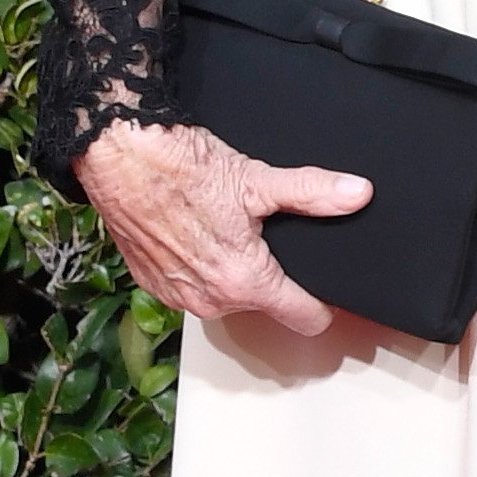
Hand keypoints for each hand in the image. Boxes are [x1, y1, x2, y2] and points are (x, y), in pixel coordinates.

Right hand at [78, 117, 371, 338]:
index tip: (327, 293)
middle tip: (264, 237)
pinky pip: (193, 287)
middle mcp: (210, 300)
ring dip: (233, 272)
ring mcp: (179, 296)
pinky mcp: (154, 286)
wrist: (120, 157)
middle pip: (264, 304)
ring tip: (228, 230)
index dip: (323, 305)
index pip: (305, 318)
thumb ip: (313, 192)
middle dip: (270, 277)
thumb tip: (356, 194)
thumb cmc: (179, 168)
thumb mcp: (257, 179)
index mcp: (244, 281)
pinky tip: (198, 234)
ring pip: (227, 296)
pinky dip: (200, 268)